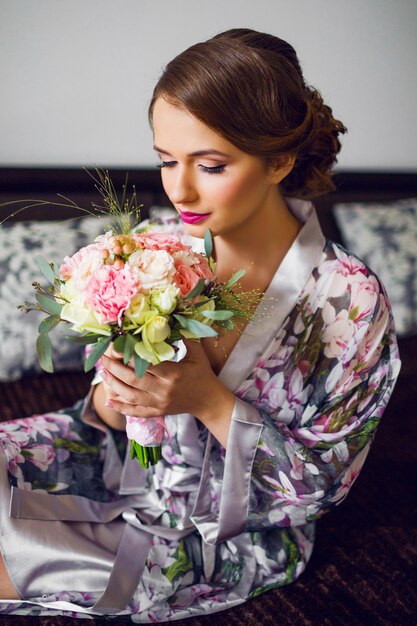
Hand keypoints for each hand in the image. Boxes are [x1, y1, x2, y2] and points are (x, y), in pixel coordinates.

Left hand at [100, 339, 234, 426]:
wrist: (209, 401)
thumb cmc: (203, 373)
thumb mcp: (197, 353)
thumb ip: (184, 336)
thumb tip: (170, 318)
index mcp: (174, 373)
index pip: (147, 364)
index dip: (130, 356)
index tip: (117, 346)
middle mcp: (164, 390)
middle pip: (134, 379)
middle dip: (115, 368)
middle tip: (103, 358)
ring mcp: (160, 403)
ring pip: (131, 395)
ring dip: (114, 385)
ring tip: (103, 373)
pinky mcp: (157, 412)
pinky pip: (136, 411)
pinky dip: (121, 407)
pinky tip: (108, 401)